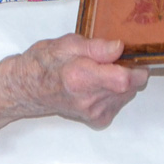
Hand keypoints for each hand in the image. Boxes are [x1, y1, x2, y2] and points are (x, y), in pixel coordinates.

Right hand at [15, 33, 148, 128]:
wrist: (28, 88)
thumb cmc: (45, 62)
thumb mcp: (67, 43)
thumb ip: (96, 46)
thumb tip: (120, 47)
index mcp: (81, 77)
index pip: (124, 79)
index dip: (134, 65)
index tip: (132, 54)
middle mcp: (89, 99)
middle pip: (130, 86)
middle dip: (129, 70)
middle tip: (111, 59)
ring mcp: (94, 112)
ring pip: (127, 94)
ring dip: (122, 81)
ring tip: (101, 71)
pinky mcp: (97, 120)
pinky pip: (119, 103)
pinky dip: (116, 92)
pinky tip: (99, 84)